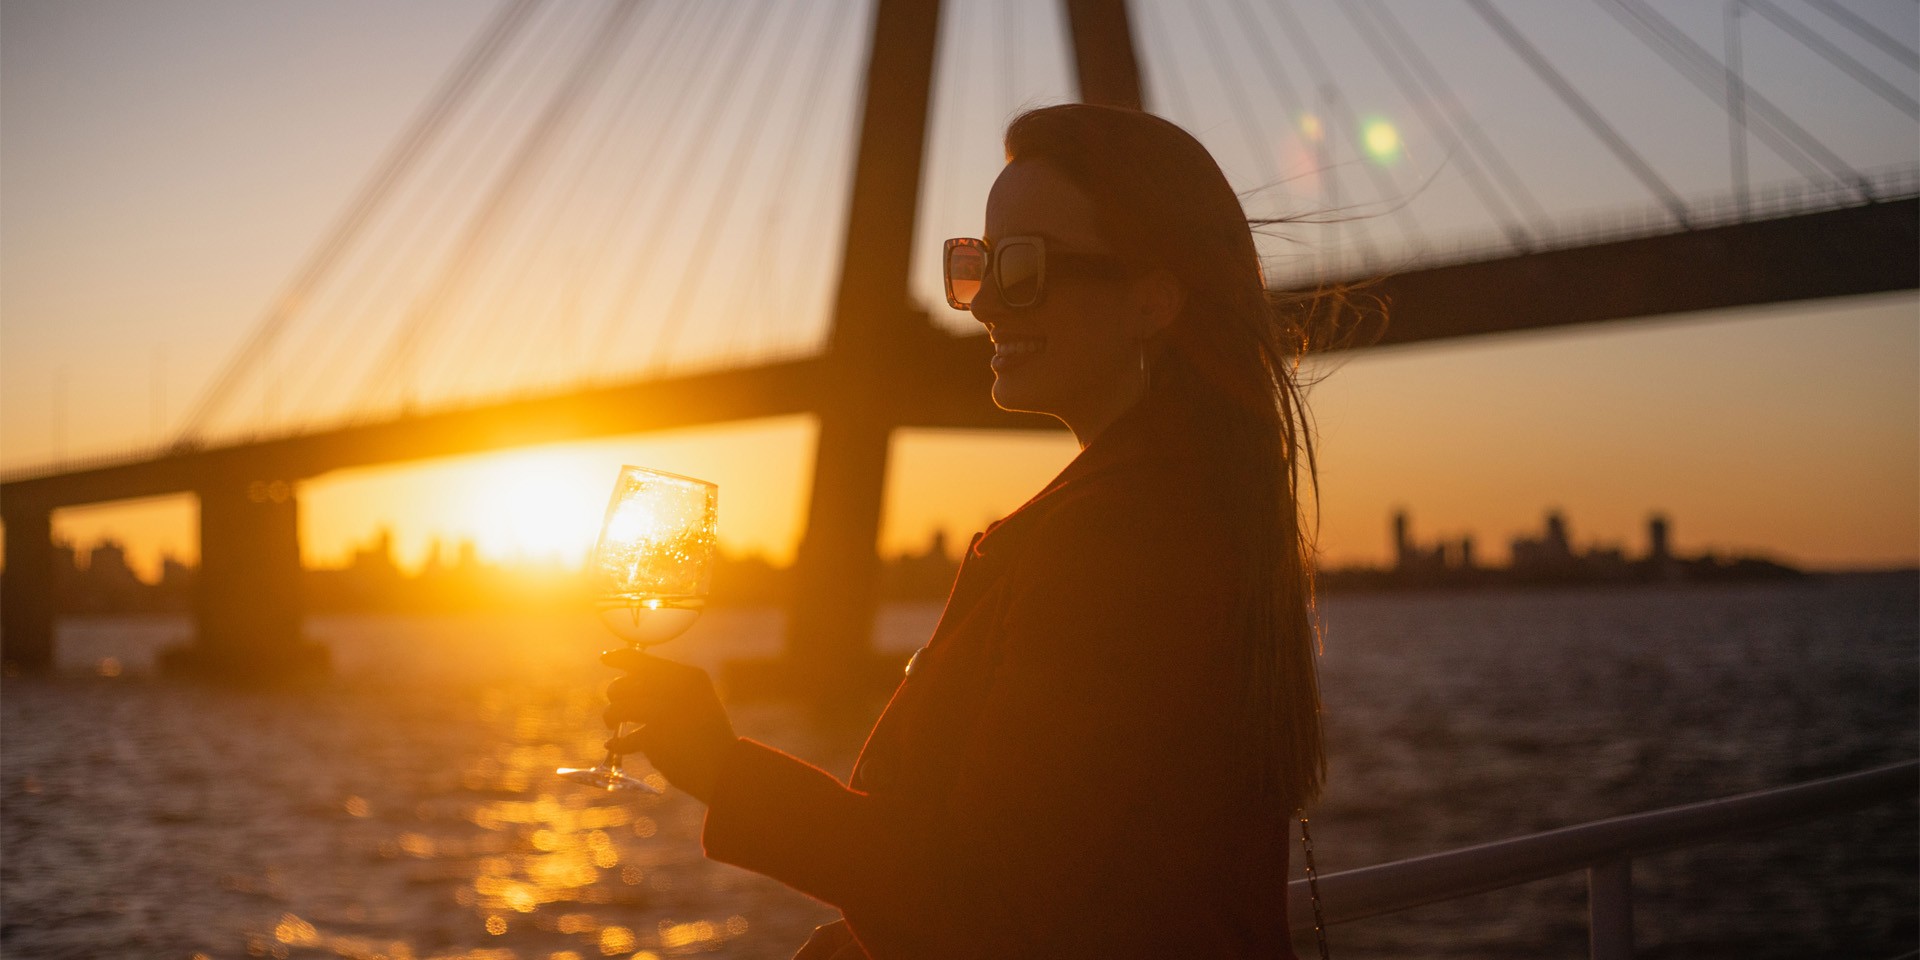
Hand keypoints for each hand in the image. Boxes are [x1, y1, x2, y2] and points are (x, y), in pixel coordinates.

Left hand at [601, 649, 736, 803]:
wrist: (725, 769)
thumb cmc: (708, 736)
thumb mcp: (697, 700)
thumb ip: (669, 687)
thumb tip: (626, 679)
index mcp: (688, 676)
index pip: (642, 658)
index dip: (618, 657)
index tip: (605, 658)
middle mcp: (676, 688)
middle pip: (624, 683)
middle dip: (615, 695)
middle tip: (619, 710)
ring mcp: (664, 712)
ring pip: (618, 708)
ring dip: (611, 717)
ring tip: (614, 726)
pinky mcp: (655, 738)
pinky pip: (623, 739)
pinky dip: (618, 744)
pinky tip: (614, 746)